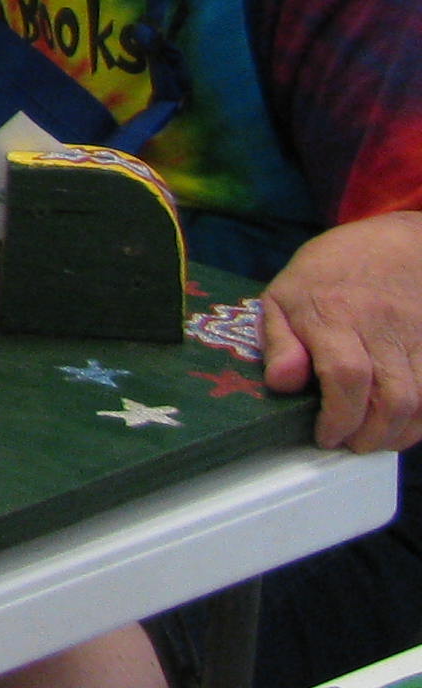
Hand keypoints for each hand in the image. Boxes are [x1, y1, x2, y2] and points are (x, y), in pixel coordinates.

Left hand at [261, 210, 421, 449]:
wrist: (395, 243)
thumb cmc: (329, 273)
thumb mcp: (283, 296)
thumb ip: (279, 342)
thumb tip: (281, 384)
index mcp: (334, 314)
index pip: (346, 376)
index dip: (338, 417)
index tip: (325, 435)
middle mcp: (382, 326)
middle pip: (391, 398)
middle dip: (370, 435)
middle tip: (350, 444)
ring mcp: (418, 335)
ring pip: (421, 401)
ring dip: (399, 434)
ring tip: (374, 439)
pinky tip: (404, 424)